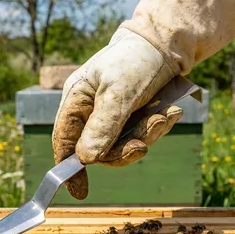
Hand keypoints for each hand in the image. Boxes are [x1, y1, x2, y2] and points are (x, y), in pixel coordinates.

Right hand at [52, 28, 179, 199]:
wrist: (169, 42)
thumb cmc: (136, 59)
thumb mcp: (119, 92)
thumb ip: (103, 126)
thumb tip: (86, 160)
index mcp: (77, 100)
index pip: (64, 141)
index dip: (69, 168)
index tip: (80, 192)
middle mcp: (92, 110)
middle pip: (100, 150)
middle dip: (125, 148)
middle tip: (145, 142)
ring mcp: (114, 115)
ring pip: (125, 145)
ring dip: (148, 135)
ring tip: (166, 115)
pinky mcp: (135, 116)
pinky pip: (142, 135)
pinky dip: (158, 127)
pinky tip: (170, 111)